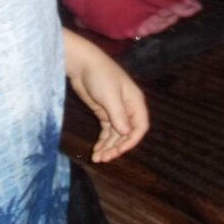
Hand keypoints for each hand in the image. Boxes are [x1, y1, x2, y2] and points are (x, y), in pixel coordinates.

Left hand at [64, 32, 148, 161]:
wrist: (83, 65)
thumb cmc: (100, 77)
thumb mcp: (110, 96)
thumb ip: (119, 115)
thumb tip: (127, 133)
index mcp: (135, 102)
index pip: (140, 127)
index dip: (131, 141)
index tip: (118, 151)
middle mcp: (128, 108)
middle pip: (128, 133)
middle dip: (117, 147)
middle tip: (103, 158)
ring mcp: (116, 111)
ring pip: (116, 134)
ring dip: (109, 146)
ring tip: (97, 158)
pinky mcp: (104, 112)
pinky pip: (107, 131)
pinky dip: (103, 141)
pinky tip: (96, 150)